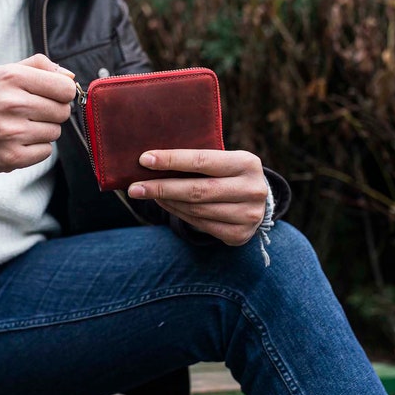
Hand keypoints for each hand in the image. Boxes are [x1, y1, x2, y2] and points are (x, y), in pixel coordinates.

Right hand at [0, 54, 75, 175]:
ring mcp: (12, 132)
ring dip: (42, 131)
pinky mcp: (12, 157)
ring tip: (19, 127)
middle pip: (62, 112)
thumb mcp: (1, 73)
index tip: (52, 96)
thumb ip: (38, 67)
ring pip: (55, 132)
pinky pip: (45, 152)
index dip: (62, 93)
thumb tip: (70, 77)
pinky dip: (35, 148)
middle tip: (30, 113)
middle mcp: (12, 103)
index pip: (65, 88)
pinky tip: (17, 142)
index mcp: (11, 78)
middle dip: (51, 113)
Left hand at [127, 149, 267, 245]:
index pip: (203, 161)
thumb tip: (152, 159)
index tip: (144, 160)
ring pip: (196, 210)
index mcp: (247, 163)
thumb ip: (198, 159)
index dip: (172, 160)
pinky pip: (200, 225)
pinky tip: (165, 204)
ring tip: (147, 193)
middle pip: (197, 190)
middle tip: (134, 188)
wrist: (260, 201)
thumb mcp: (224, 159)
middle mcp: (252, 190)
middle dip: (161, 188)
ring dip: (167, 202)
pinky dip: (179, 214)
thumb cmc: (230, 173)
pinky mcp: (239, 235)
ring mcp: (248, 215)